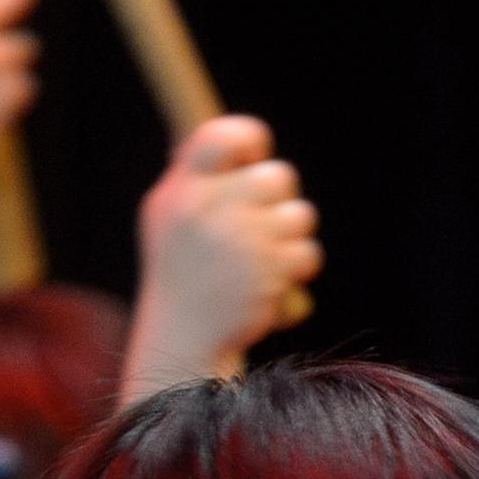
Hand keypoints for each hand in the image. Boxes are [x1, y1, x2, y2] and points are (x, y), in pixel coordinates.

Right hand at [131, 116, 321, 380]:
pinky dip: (297, 270)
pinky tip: (274, 285)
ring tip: (265, 260)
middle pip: (278, 176)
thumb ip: (199, 180)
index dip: (251, 140)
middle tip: (263, 224)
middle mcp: (209, 210)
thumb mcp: (170, 220)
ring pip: (301, 215)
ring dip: (292, 237)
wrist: (184, 342)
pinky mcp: (268, 274)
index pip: (224, 135)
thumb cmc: (181, 278)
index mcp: (181, 191)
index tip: (253, 159)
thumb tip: (245, 145)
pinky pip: (308, 253)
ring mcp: (241, 241)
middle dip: (279, 200)